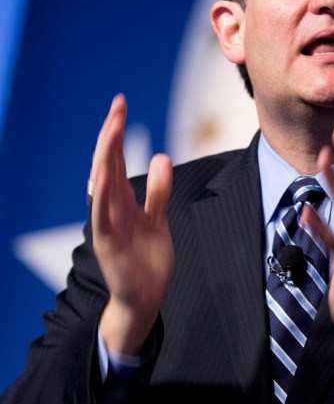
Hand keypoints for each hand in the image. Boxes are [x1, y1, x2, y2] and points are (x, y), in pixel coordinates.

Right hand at [92, 94, 173, 354]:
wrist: (144, 298)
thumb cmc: (147, 260)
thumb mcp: (159, 219)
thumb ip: (158, 191)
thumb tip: (161, 156)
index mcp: (121, 201)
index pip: (117, 159)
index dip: (117, 132)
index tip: (121, 104)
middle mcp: (110, 207)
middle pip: (108, 163)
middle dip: (112, 134)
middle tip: (118, 105)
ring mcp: (107, 224)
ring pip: (103, 183)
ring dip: (107, 155)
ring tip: (112, 128)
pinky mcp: (109, 243)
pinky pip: (103, 215)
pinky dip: (103, 195)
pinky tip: (104, 174)